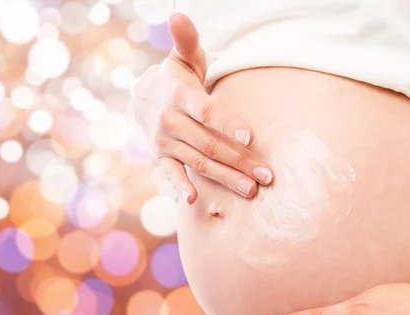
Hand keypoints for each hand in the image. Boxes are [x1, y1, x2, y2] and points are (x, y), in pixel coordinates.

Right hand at [132, 13, 272, 203]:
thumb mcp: (182, 58)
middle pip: (209, 143)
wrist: (142, 98)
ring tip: (250, 190)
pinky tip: (193, 201)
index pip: (207, 111)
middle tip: (266, 174)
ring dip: (225, 177)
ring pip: (198, 162)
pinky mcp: (161, 157)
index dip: (228, 124)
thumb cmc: (175, 77)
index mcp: (179, 96)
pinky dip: (179, 187)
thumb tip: (178, 14)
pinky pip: (170, 174)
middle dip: (240, 160)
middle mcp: (170, 121)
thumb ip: (186, 40)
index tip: (250, 137)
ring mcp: (164, 142)